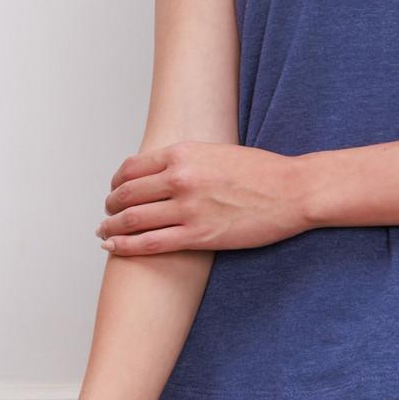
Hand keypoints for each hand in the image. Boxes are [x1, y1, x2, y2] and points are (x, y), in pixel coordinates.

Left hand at [95, 139, 313, 256]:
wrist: (293, 191)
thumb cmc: (262, 171)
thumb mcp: (217, 152)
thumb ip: (186, 160)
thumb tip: (160, 173)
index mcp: (184, 153)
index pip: (131, 167)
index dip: (116, 182)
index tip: (115, 190)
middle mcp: (180, 177)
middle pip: (127, 193)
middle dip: (111, 206)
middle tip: (108, 214)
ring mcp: (188, 208)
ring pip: (132, 219)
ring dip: (111, 227)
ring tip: (105, 232)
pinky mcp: (198, 235)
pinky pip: (150, 243)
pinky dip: (125, 246)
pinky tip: (113, 247)